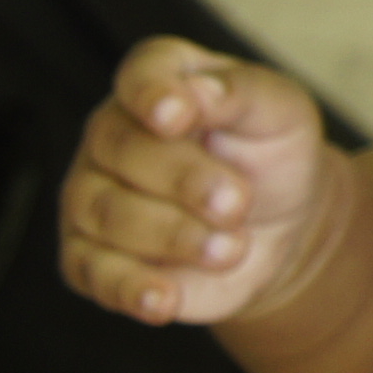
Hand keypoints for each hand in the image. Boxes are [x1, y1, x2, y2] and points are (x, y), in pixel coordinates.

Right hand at [63, 38, 341, 325]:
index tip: (176, 117)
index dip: (153, 93)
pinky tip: (165, 299)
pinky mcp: (91, 258)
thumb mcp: (281, 112)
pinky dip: (132, 288)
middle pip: (122, 149)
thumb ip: (243, 91)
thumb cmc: (274, 155)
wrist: (282, 227)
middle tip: (238, 201)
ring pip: (109, 214)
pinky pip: (96, 274)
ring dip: (175, 235)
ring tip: (232, 247)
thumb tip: (197, 92)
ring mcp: (91, 196)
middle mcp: (112, 135)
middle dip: (185, 180)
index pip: (142, 74)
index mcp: (158, 82)